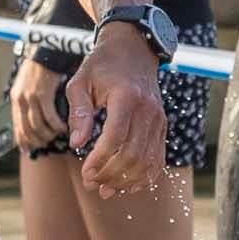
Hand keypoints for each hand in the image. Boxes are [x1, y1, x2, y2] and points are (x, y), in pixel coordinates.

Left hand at [8, 45, 66, 154]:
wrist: (46, 51)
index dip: (23, 142)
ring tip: (57, 135)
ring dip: (49, 134)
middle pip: (27, 130)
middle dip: (38, 141)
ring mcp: (31, 98)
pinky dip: (58, 126)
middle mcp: (21, 100)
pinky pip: (50, 117)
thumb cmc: (40, 70)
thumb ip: (29, 105)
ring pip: (38, 126)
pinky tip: (64, 127)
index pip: (17, 128)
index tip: (29, 150)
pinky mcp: (43, 94)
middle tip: (49, 143)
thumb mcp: (28, 87)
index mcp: (16, 100)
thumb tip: (31, 122)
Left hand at [68, 24, 165, 197]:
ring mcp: (158, 119)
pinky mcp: (162, 125)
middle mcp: (148, 110)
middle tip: (91, 184)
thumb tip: (76, 145)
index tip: (85, 173)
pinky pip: (158, 157)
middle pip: (133, 154)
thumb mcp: (80, 83)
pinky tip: (128, 186)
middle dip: (111, 174)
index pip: (116, 136)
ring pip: (148, 160)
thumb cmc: (101, 66)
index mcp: (126, 97)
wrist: (133, 50)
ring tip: (106, 189)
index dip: (100, 159)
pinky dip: (145, 176)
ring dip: (126, 180)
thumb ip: (78, 114)